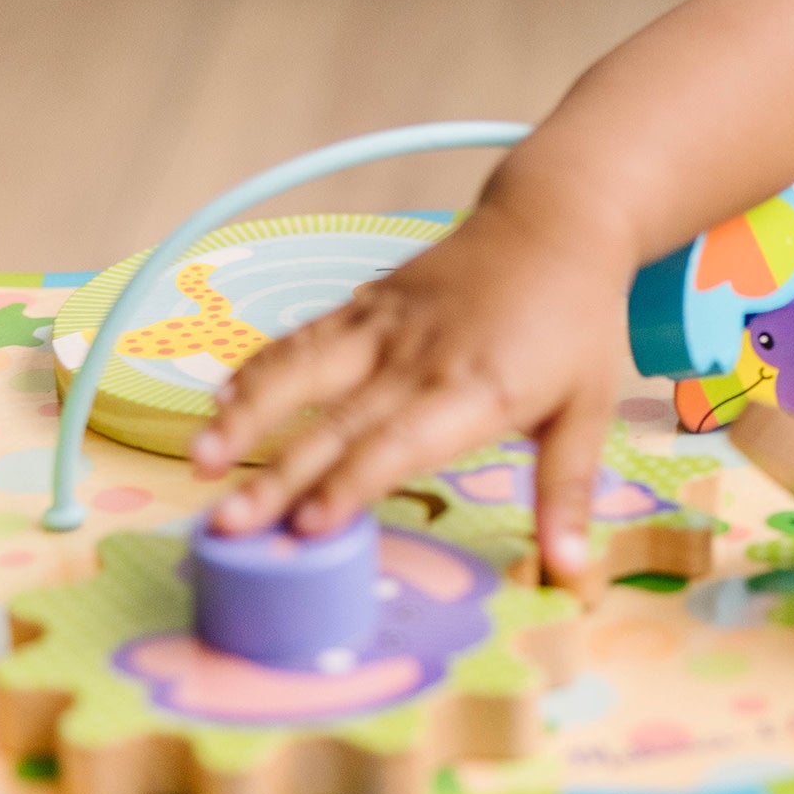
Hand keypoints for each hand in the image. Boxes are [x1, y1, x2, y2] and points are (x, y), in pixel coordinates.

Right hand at [191, 197, 637, 583]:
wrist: (558, 220)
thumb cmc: (578, 322)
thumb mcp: (591, 408)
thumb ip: (568, 491)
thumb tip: (571, 572)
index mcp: (477, 389)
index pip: (400, 444)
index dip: (351, 484)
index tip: (306, 528)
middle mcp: (421, 357)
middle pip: (339, 423)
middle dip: (280, 478)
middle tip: (228, 526)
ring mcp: (387, 324)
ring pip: (305, 370)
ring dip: (248, 414)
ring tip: (201, 462)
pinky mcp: (370, 300)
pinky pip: (306, 335)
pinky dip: (260, 367)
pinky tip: (218, 400)